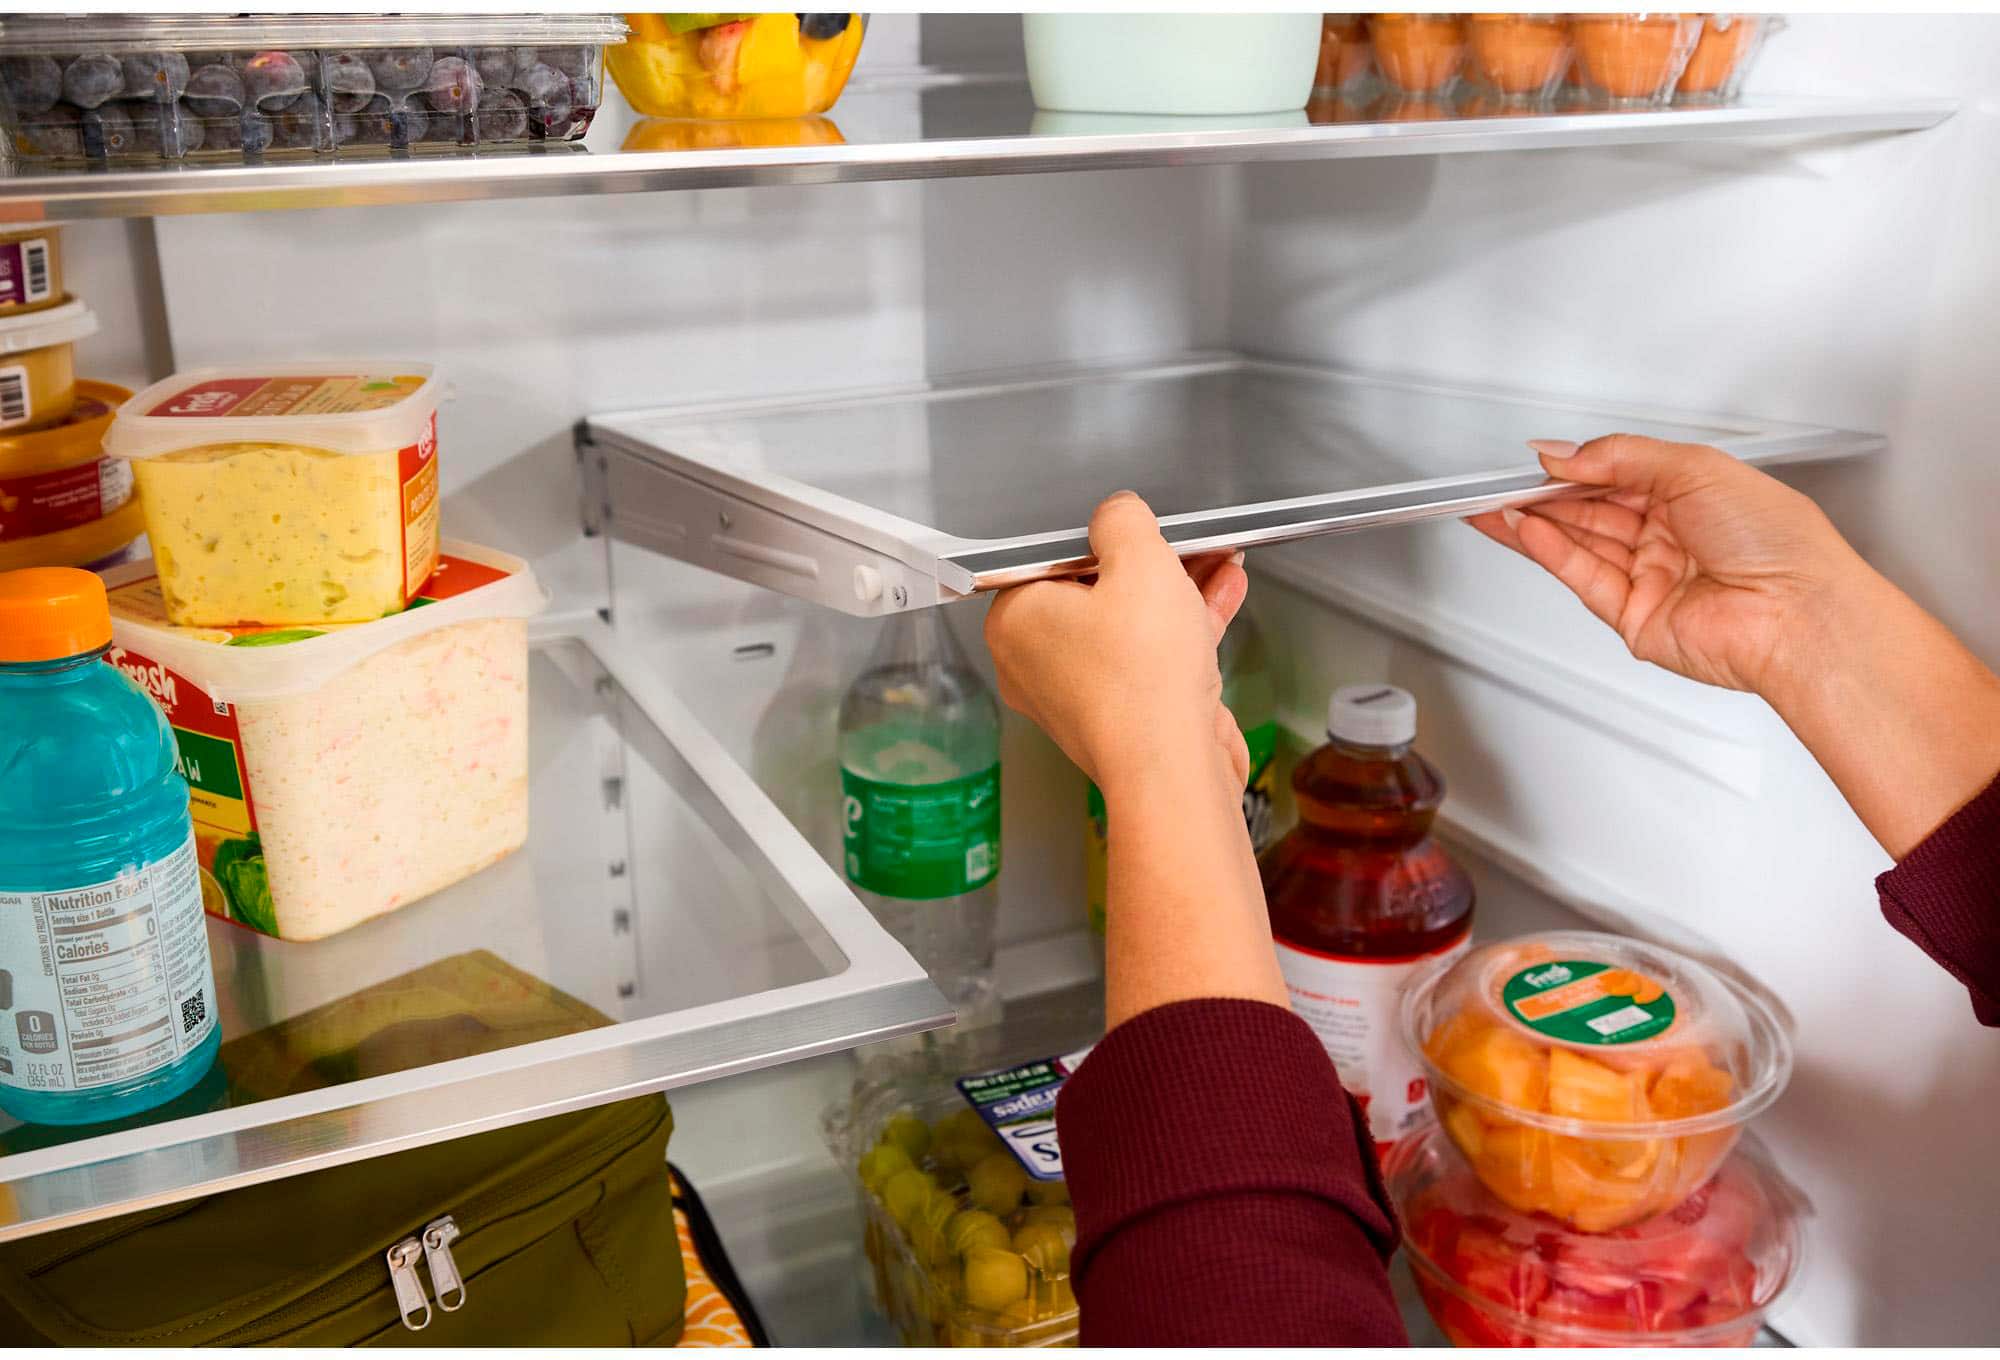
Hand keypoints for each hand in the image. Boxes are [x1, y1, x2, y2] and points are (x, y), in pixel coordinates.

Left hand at [984, 491, 1249, 795]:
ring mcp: (1079, 696)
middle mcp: (1037, 664)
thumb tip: (1117, 513)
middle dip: (1148, 565)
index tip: (1135, 530)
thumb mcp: (1138, 561)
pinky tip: (1221, 597)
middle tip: (1180, 543)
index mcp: (1015, 623)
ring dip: (1175, 593)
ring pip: (1127, 627)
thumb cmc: (1142, 678)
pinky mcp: (1120, 718)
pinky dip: (1182, 631)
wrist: (1173, 768)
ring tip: (1213, 561)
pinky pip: (1148, 661)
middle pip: (1093, 593)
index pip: (1050, 559)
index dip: (1100, 539)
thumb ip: (1123, 521)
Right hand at [1472, 434, 1999, 857]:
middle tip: (1501, 483)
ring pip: (1580, 544)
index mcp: (1694, 495)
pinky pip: (1584, 578)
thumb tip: (1564, 453)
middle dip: (1544, 495)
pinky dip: (1551, 552)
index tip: (1537, 457)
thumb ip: (1620, 456)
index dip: (1575, 464)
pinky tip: (1526, 530)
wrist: (1799, 614)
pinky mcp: (1635, 618)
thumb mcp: (1695, 467)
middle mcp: (1672, 536)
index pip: (1618, 475)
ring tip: (1495, 505)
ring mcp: (1652, 578)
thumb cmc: (1780, 543)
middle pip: (1592, 510)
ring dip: (1536, 523)